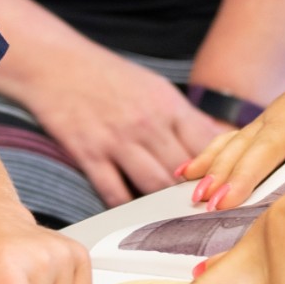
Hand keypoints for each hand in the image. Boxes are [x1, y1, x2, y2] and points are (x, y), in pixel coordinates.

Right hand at [17, 33, 228, 206]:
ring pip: (154, 186)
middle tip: (205, 216)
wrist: (56, 62)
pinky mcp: (89, 155)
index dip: (222, 170)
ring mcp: (118, 140)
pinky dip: (126, 209)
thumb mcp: (155, 87)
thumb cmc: (109, 76)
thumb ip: (184, 118)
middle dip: (197, 195)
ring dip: (165, 205)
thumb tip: (216, 141)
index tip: (228, 189)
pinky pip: (114, 193)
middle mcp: (148, 123)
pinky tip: (134, 217)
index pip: (209, 144)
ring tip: (175, 221)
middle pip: (184, 171)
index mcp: (169, 104)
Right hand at [181, 45, 284, 208]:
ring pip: (242, 144)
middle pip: (268, 145)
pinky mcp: (263, 124)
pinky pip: (232, 140)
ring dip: (218, 171)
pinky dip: (208, 157)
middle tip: (224, 204)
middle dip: (245, 176)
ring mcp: (273, 114)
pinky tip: (184, 174)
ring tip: (200, 197)